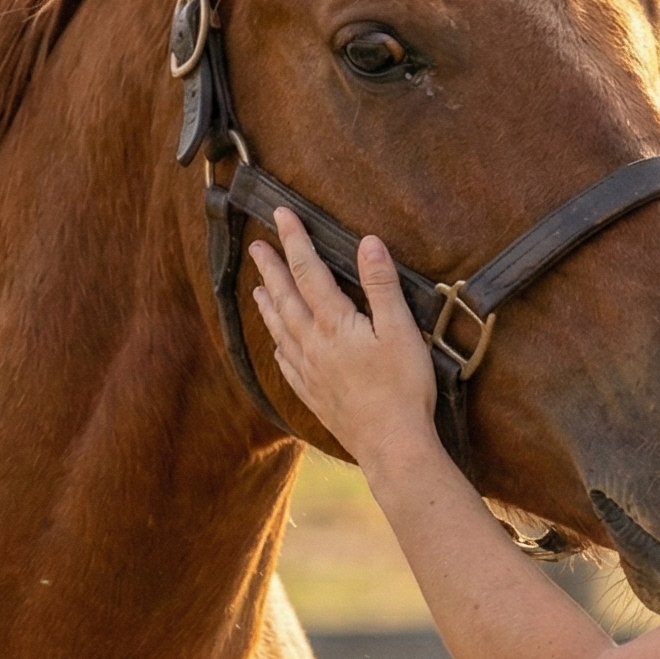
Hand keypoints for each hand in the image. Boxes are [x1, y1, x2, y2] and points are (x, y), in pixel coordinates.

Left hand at [249, 208, 442, 475]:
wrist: (391, 444)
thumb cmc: (404, 387)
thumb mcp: (401, 330)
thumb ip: (381, 285)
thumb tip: (367, 242)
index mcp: (335, 323)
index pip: (308, 270)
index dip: (294, 240)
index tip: (280, 214)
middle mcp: (313, 344)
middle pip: (285, 297)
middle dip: (271, 268)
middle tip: (256, 246)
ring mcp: (309, 371)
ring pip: (280, 329)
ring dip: (267, 304)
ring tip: (256, 288)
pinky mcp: (313, 395)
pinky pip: (286, 363)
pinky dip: (278, 345)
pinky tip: (276, 342)